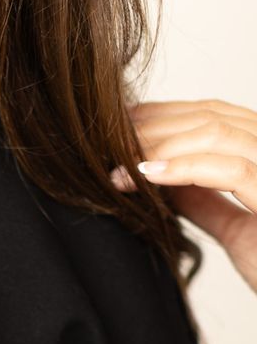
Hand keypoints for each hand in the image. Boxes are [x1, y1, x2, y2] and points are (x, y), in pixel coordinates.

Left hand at [109, 97, 256, 292]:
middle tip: (108, 143)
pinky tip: (145, 175)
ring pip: (217, 135)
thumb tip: (165, 179)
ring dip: (160, 145)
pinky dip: (183, 168)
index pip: (213, 116)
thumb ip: (205, 201)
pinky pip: (231, 170)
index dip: (163, 116)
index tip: (119, 129)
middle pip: (211, 117)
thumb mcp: (234, 228)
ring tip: (118, 163)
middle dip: (154, 126)